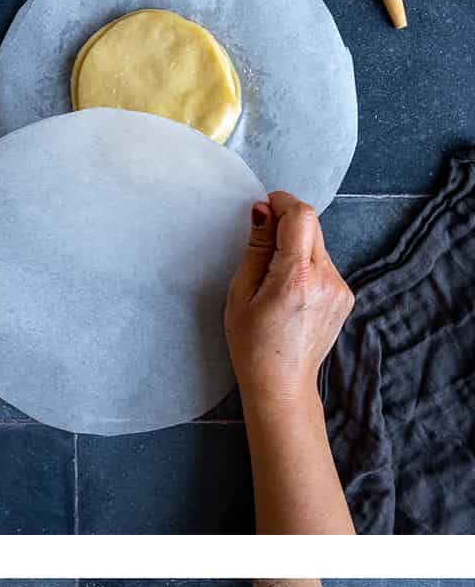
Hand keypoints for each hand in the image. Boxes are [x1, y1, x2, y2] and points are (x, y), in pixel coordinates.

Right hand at [225, 194, 352, 410]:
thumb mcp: (240, 294)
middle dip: (287, 225)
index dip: (282, 203)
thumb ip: (257, 248)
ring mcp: (340, 288)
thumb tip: (263, 212)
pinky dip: (307, 267)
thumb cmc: (253, 345)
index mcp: (296, 277)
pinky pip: (325, 265)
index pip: (301, 216)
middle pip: (312, 226)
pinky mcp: (345, 296)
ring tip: (275, 280)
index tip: (265, 208)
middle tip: (264, 243)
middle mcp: (326, 279)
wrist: (281, 384)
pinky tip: (291, 293)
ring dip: (297, 248)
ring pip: (319, 246)